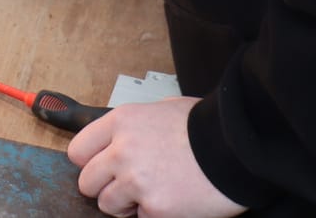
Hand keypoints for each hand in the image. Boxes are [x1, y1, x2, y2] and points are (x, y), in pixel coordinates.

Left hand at [68, 98, 246, 217]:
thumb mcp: (165, 108)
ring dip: (126, 205)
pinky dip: (152, 214)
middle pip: (87, 182)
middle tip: (127, 186)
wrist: (237, 149)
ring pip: (107, 206)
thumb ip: (138, 124)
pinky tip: (171, 200)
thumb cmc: (207, 127)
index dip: (90, 163)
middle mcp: (122, 150)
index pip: (78, 150)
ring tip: (152, 193)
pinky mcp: (155, 209)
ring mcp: (136, 181)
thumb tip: (129, 133)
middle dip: (105, 187)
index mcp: (122, 122)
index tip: (101, 168)